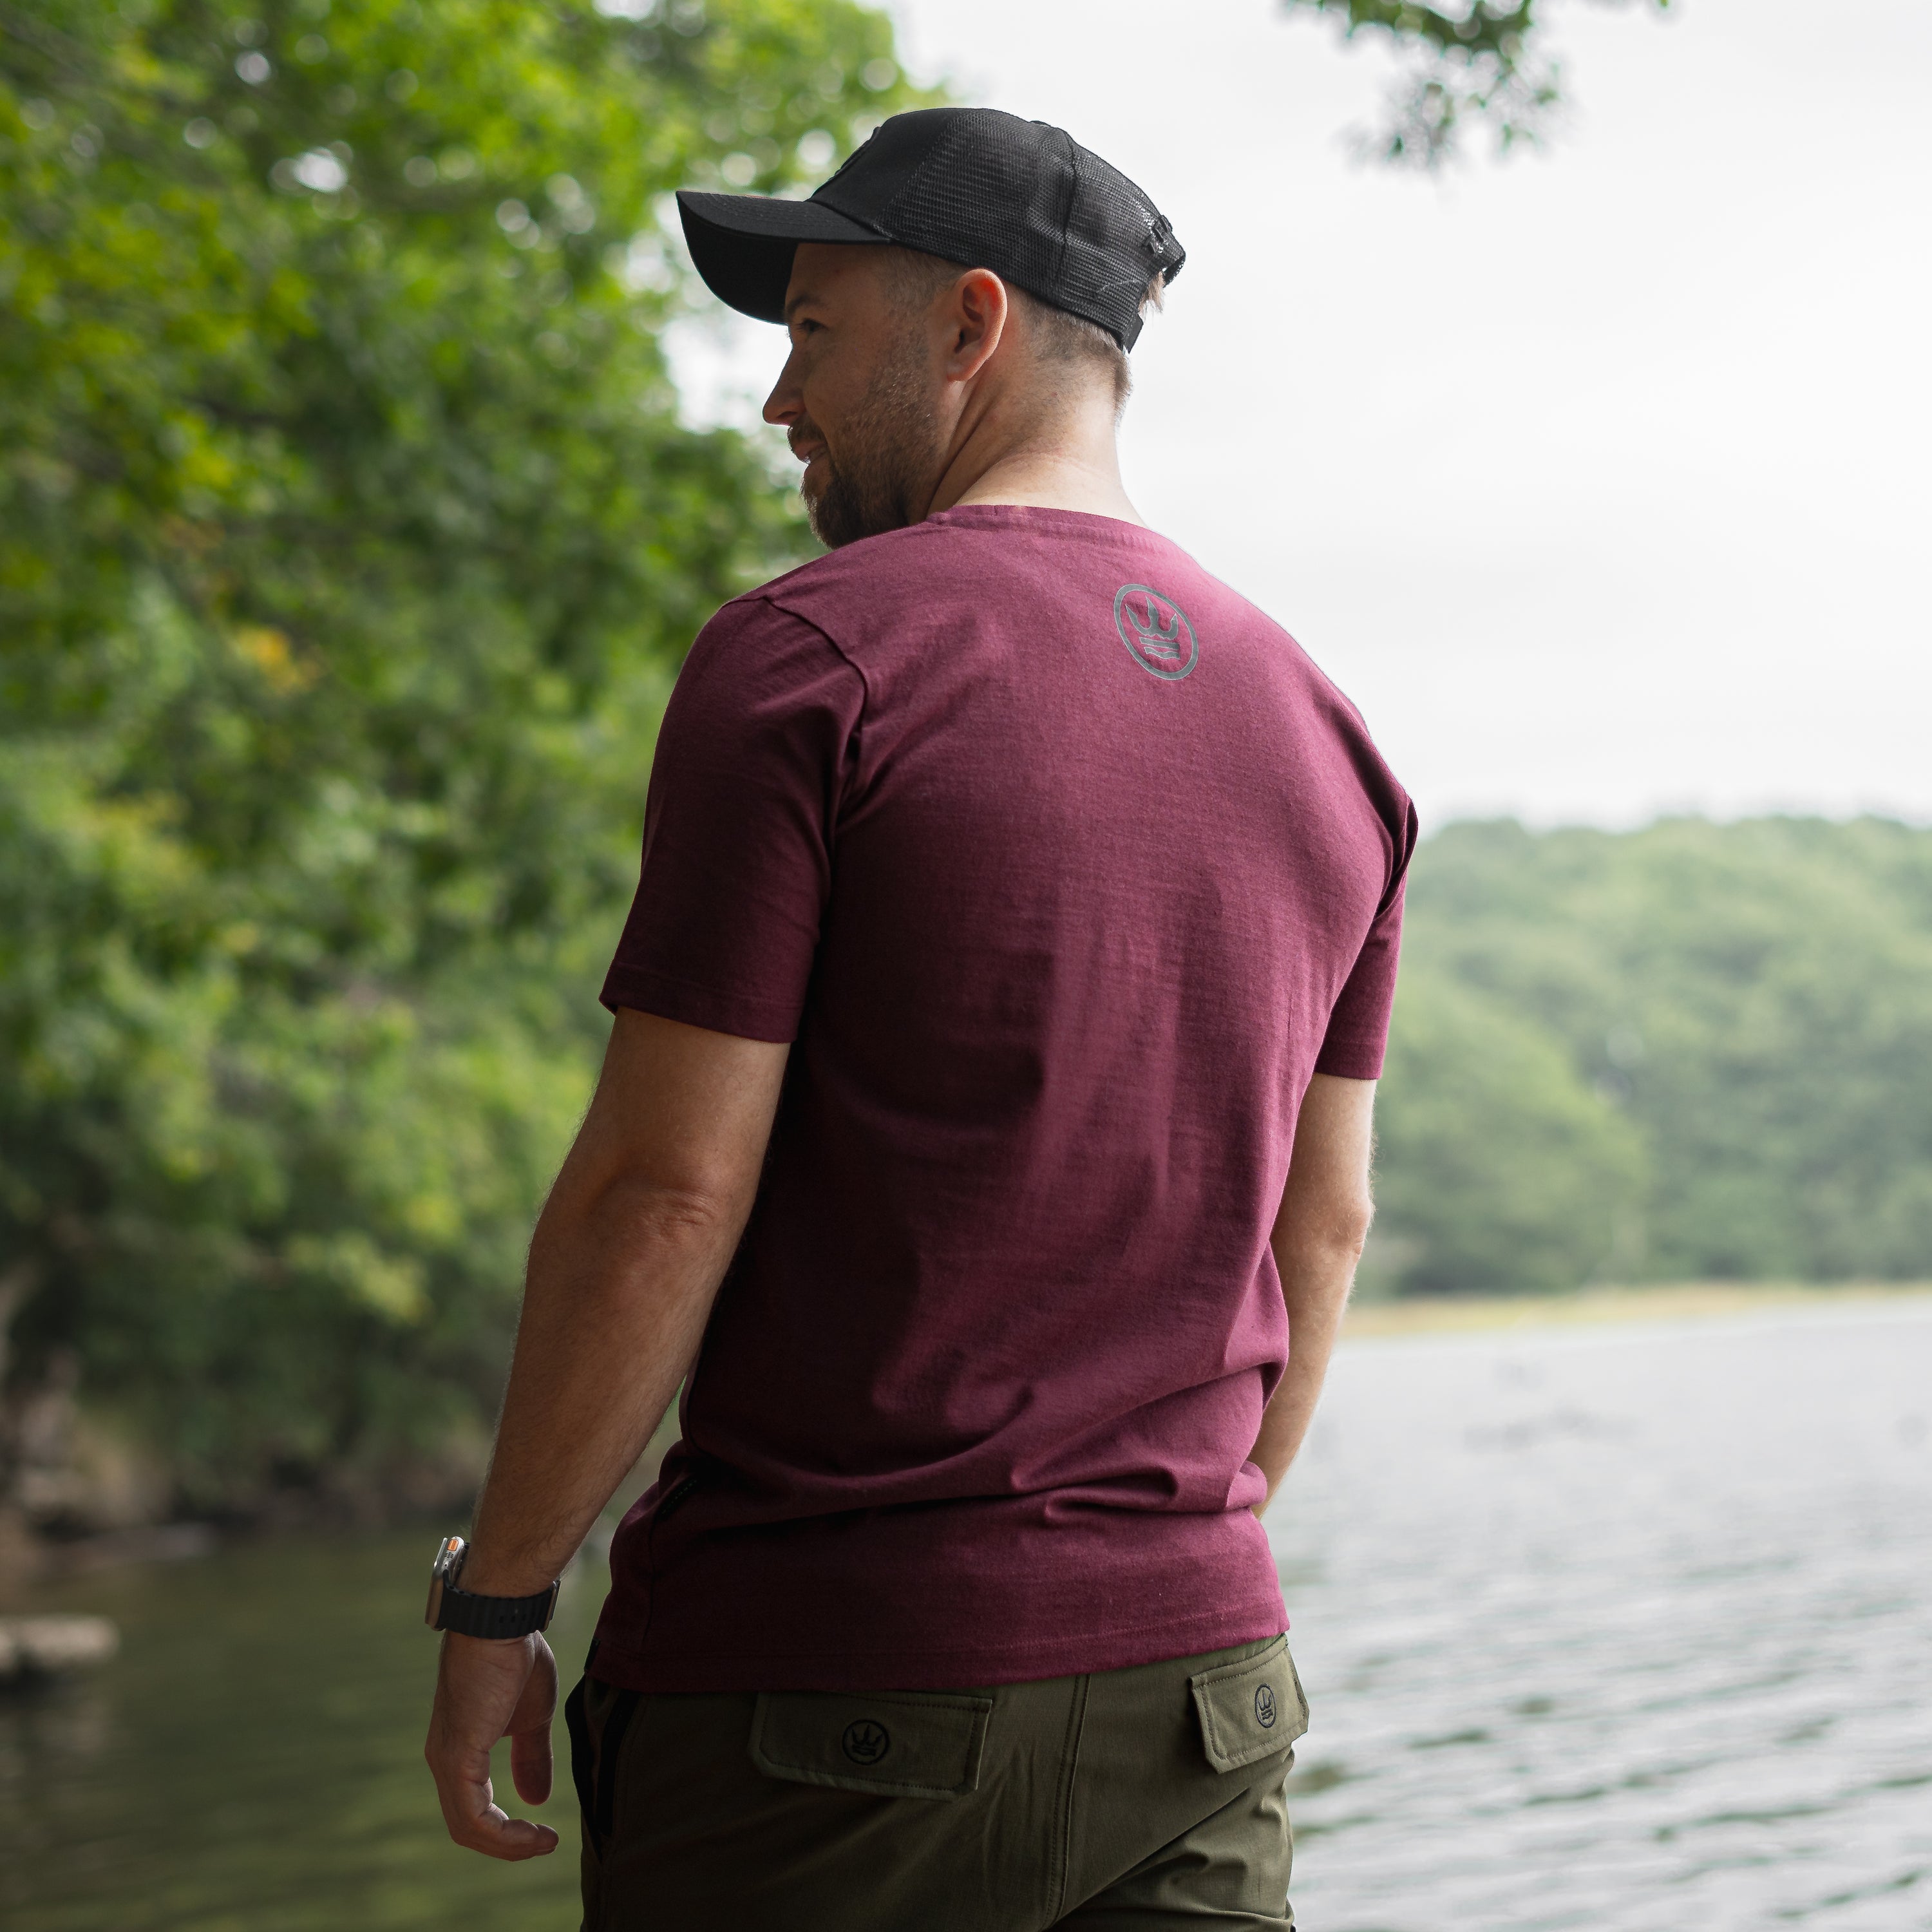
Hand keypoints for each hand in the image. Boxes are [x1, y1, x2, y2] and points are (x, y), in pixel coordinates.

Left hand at [424, 1630, 560, 1858]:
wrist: (502, 1620)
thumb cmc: (516, 1656)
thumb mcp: (533, 1715)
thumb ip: (531, 1756)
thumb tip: (536, 1799)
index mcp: (458, 1749)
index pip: (472, 1808)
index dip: (507, 1829)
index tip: (545, 1833)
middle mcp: (443, 1760)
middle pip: (467, 1825)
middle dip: (508, 1844)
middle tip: (544, 1844)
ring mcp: (446, 1760)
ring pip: (467, 1828)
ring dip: (508, 1845)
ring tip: (543, 1842)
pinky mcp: (457, 1756)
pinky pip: (473, 1817)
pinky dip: (503, 1834)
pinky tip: (532, 1830)